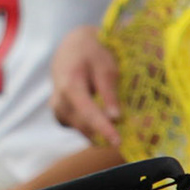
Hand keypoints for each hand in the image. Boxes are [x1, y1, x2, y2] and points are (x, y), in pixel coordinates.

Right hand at [51, 25, 120, 147]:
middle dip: (106, 133)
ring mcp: (58, 109)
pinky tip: (105, 120)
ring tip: (121, 129)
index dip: (103, 129)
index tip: (118, 142)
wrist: (71, 47)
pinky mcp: (61, 114)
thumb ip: (109, 92)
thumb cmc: (91, 53)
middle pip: (83, 125)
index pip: (87, 112)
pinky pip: (78, 126)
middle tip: (131, 136)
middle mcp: (59, 101)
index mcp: (70, 86)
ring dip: (100, 131)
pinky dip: (93, 127)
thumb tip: (115, 117)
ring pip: (80, 129)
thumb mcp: (105, 66)